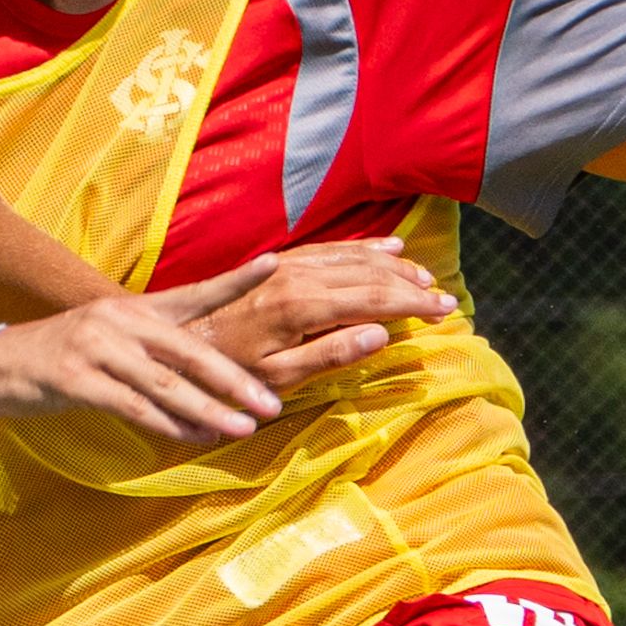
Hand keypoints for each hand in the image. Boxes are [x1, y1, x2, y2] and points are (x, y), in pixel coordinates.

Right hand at [0, 263, 290, 445]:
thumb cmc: (60, 356)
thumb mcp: (109, 338)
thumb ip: (154, 347)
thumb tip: (206, 373)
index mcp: (133, 308)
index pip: (194, 293)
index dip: (235, 279)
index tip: (275, 264)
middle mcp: (119, 321)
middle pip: (189, 351)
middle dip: (234, 380)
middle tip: (270, 403)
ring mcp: (96, 348)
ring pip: (166, 384)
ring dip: (209, 409)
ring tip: (243, 427)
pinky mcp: (75, 379)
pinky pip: (132, 406)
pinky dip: (168, 425)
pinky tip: (196, 437)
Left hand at [194, 241, 449, 394]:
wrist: (179, 344)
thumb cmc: (228, 372)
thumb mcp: (279, 377)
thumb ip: (331, 354)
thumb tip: (382, 334)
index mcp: (303, 307)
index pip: (376, 299)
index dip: (415, 303)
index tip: (447, 310)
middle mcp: (299, 277)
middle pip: (371, 274)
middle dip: (413, 285)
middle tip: (446, 299)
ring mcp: (289, 266)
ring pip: (354, 257)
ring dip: (393, 265)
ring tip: (424, 277)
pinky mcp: (280, 264)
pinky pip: (332, 249)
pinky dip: (365, 248)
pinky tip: (386, 247)